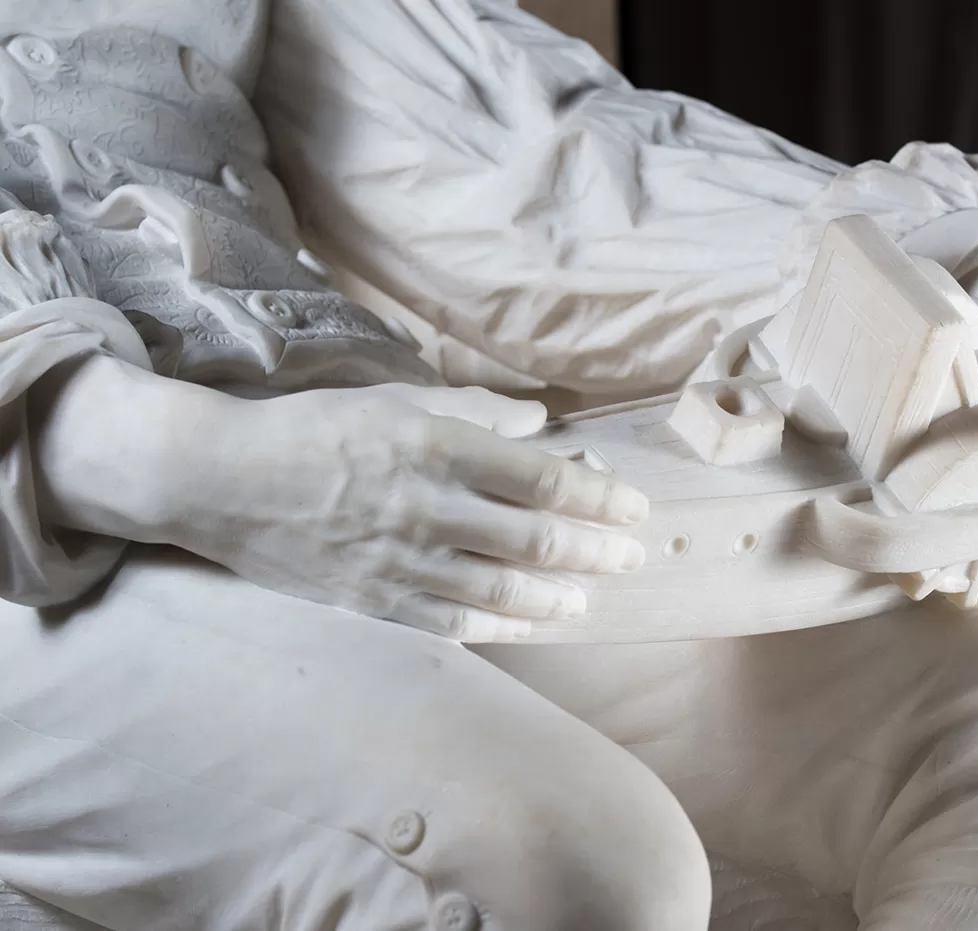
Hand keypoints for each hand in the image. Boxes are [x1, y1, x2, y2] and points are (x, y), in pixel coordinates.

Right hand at [34, 356, 647, 640]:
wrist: (220, 480)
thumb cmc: (313, 428)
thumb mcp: (395, 397)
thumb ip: (476, 411)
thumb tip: (541, 422)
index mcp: (436, 447)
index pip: (541, 480)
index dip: (598, 499)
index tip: (634, 508)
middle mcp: (426, 508)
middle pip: (533, 539)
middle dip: (594, 550)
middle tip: (631, 556)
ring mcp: (400, 561)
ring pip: (500, 588)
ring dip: (555, 594)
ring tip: (587, 596)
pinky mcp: (374, 600)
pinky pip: (452, 621)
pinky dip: (499, 622)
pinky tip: (527, 621)